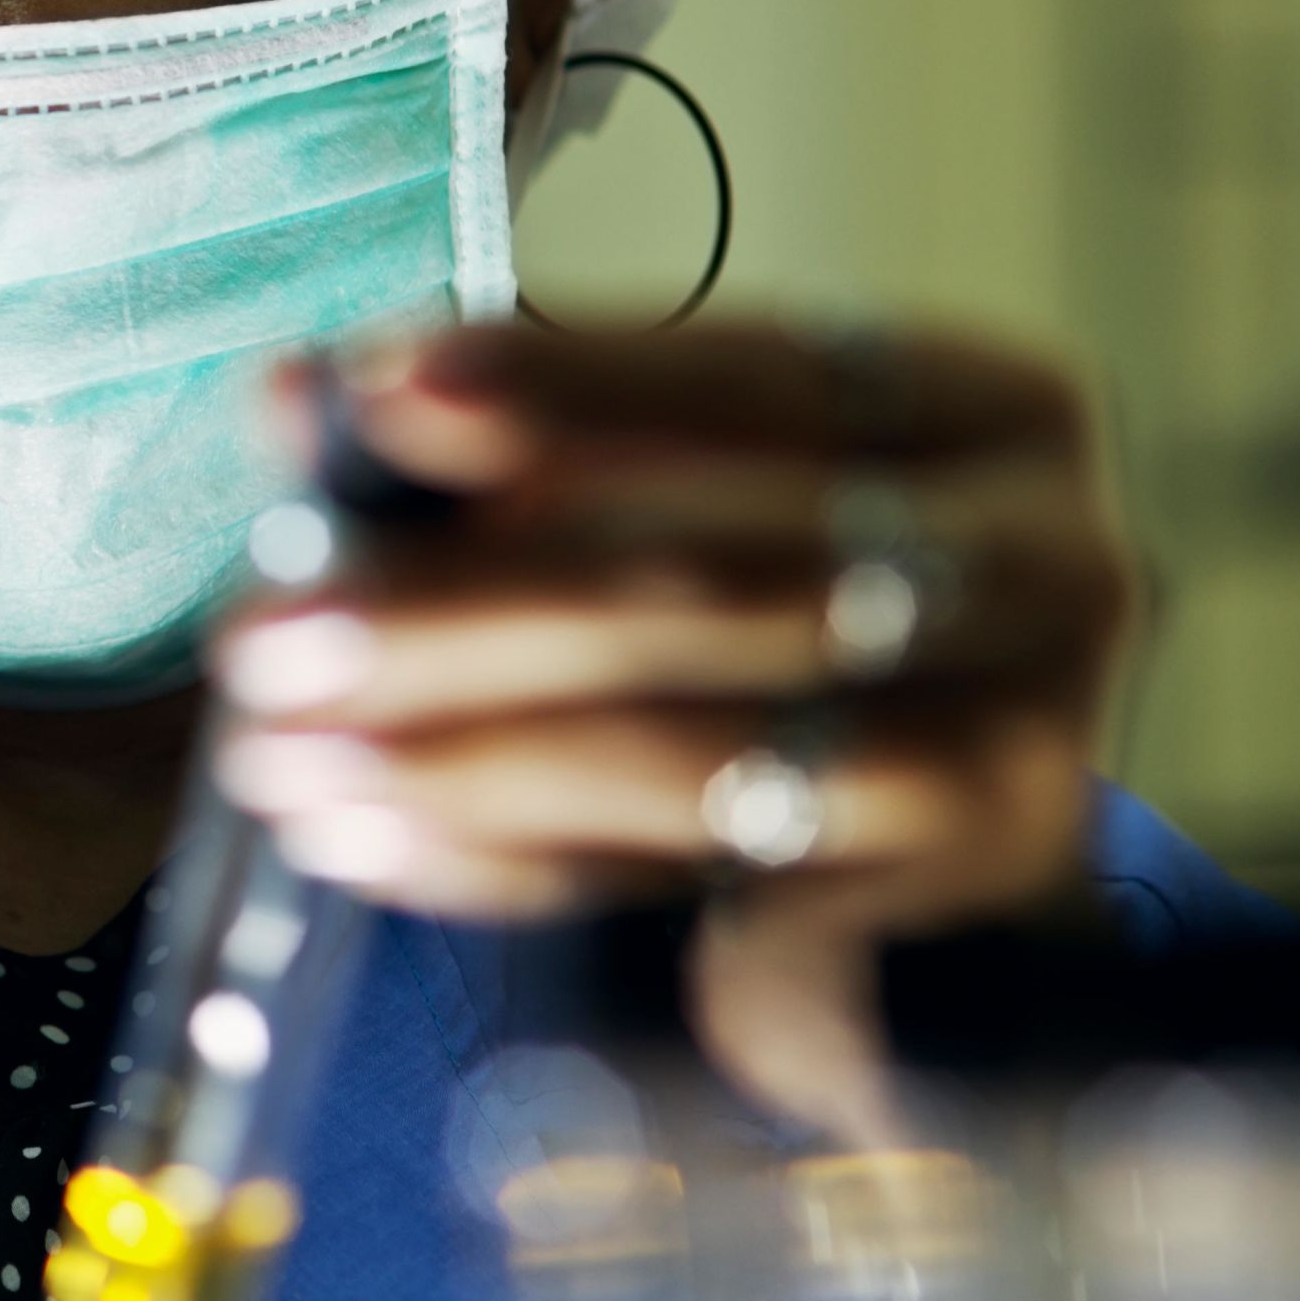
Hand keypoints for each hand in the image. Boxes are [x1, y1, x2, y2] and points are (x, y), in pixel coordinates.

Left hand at [204, 318, 1133, 1140]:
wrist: (920, 926)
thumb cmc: (768, 679)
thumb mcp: (653, 529)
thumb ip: (499, 460)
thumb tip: (298, 397)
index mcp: (972, 409)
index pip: (749, 374)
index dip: (559, 383)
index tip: (377, 390)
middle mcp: (1039, 554)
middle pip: (709, 567)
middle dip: (453, 601)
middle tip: (260, 633)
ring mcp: (1029, 737)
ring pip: (696, 739)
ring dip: (456, 746)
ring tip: (281, 755)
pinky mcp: (957, 910)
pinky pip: (696, 873)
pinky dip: (511, 852)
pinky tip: (376, 838)